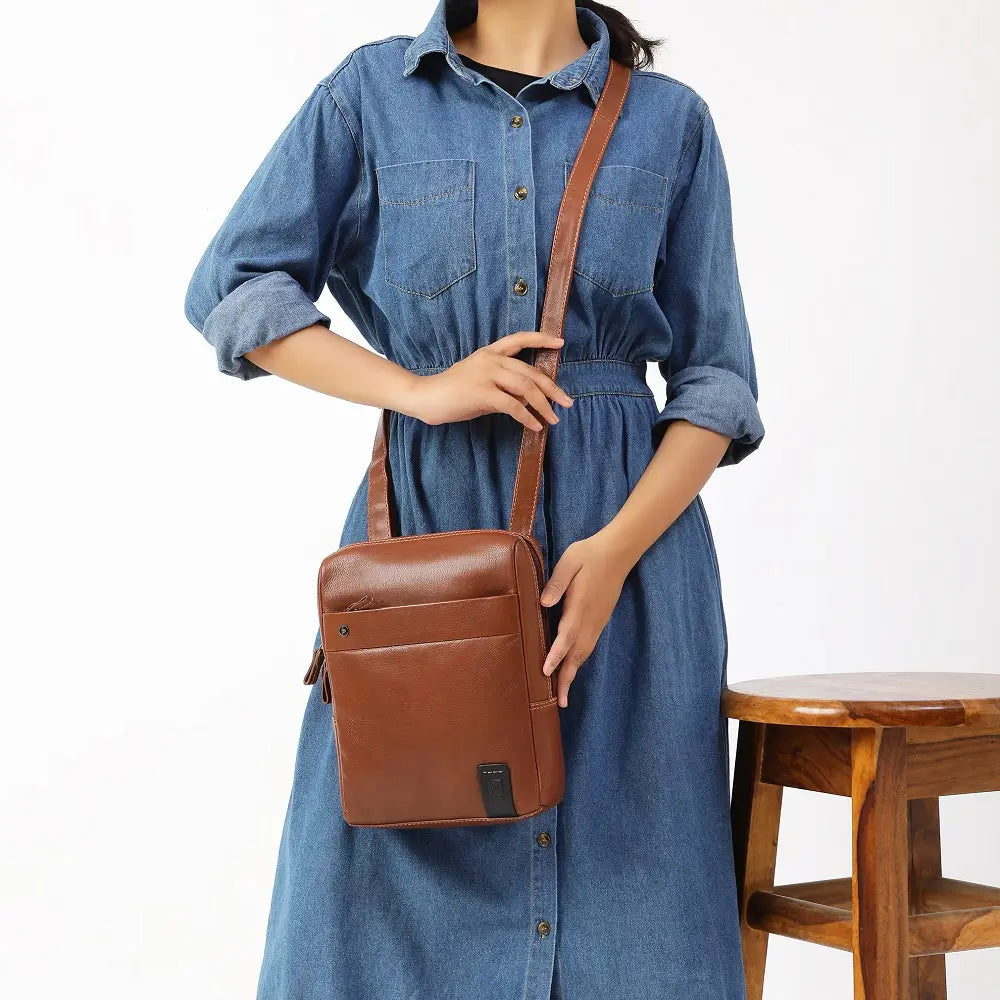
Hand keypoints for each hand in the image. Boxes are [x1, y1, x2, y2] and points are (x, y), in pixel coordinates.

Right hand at [399, 332, 573, 429]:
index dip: (541, 339)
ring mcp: (487, 375)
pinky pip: (514, 406)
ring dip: (544, 405)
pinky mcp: (483, 393)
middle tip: (567, 402)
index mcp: (490, 352)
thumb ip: (502, 386)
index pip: (520, 339)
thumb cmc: (451, 392)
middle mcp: (491, 360)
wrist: (425, 397)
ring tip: (553, 419)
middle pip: (531, 372)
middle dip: (552, 389)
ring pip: (526, 388)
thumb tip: (527, 400)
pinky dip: (528, 418)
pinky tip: (535, 426)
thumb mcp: (479, 381)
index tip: (560, 343)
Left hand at [539, 529, 633, 707]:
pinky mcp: (600, 620)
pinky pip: (589, 646)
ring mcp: (598, 621)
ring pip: (585, 652)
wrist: (618, 552)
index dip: (556, 655)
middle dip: (567, 678)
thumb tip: (544, 603)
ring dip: (574, 673)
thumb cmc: (589, 553)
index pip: (567, 635)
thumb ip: (557, 582)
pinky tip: (572, 668)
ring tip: (564, 694)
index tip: (546, 672)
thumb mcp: (570, 560)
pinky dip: (580, 661)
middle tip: (559, 702)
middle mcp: (591, 618)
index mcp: (581, 605)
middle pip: (578, 654)